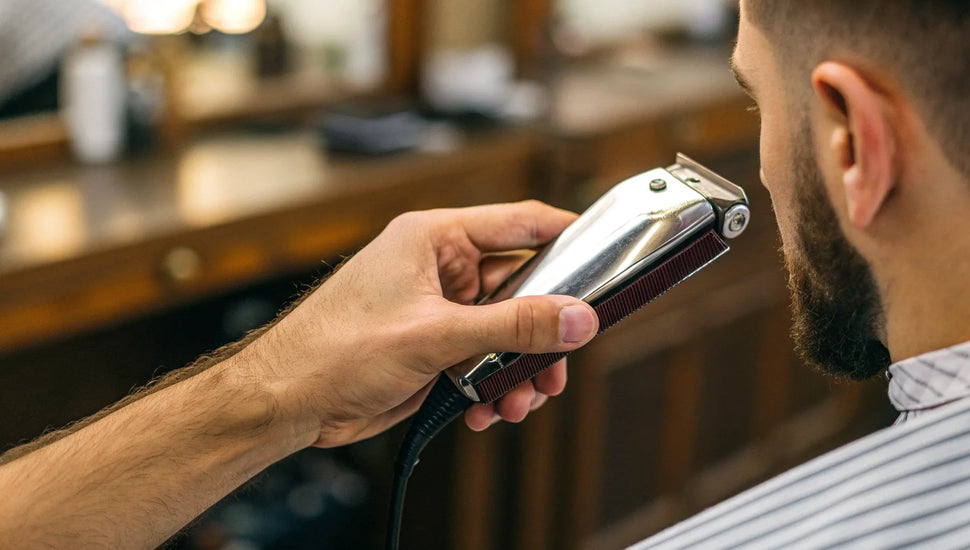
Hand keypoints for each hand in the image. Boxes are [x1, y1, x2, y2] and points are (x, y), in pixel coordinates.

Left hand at [243, 201, 598, 447]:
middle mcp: (439, 269)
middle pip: (521, 287)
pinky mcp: (434, 349)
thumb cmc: (331, 350)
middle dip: (542, 331)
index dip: (565, 235)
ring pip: (507, 332)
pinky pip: (485, 362)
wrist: (287, 403)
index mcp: (434, 239)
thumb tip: (574, 318)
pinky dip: (495, 387)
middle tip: (558, 361)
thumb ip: (512, 326)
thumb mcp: (434, 335)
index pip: (518, 222)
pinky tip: (488, 409)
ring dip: (520, 369)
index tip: (606, 252)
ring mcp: (438, 310)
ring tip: (520, 400)